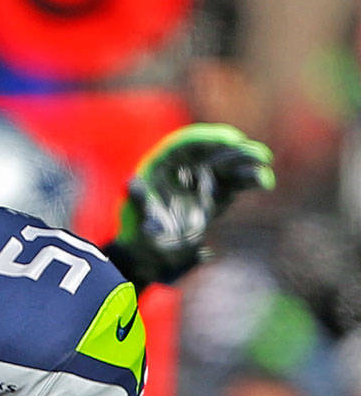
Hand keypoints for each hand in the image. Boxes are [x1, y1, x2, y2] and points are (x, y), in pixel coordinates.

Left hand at [113, 123, 273, 285]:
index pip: (187, 144)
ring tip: (264, 167)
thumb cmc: (136, 234)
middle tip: (258, 155)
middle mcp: (184, 169)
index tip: (230, 139)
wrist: (148, 256)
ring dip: (246, 166)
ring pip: (227, 168)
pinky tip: (264, 180)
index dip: (209, 139)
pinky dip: (248, 181)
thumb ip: (138, 200)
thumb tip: (131, 183)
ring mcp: (201, 182)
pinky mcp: (215, 197)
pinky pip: (234, 184)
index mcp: (162, 164)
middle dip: (235, 153)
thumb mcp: (135, 216)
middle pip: (212, 153)